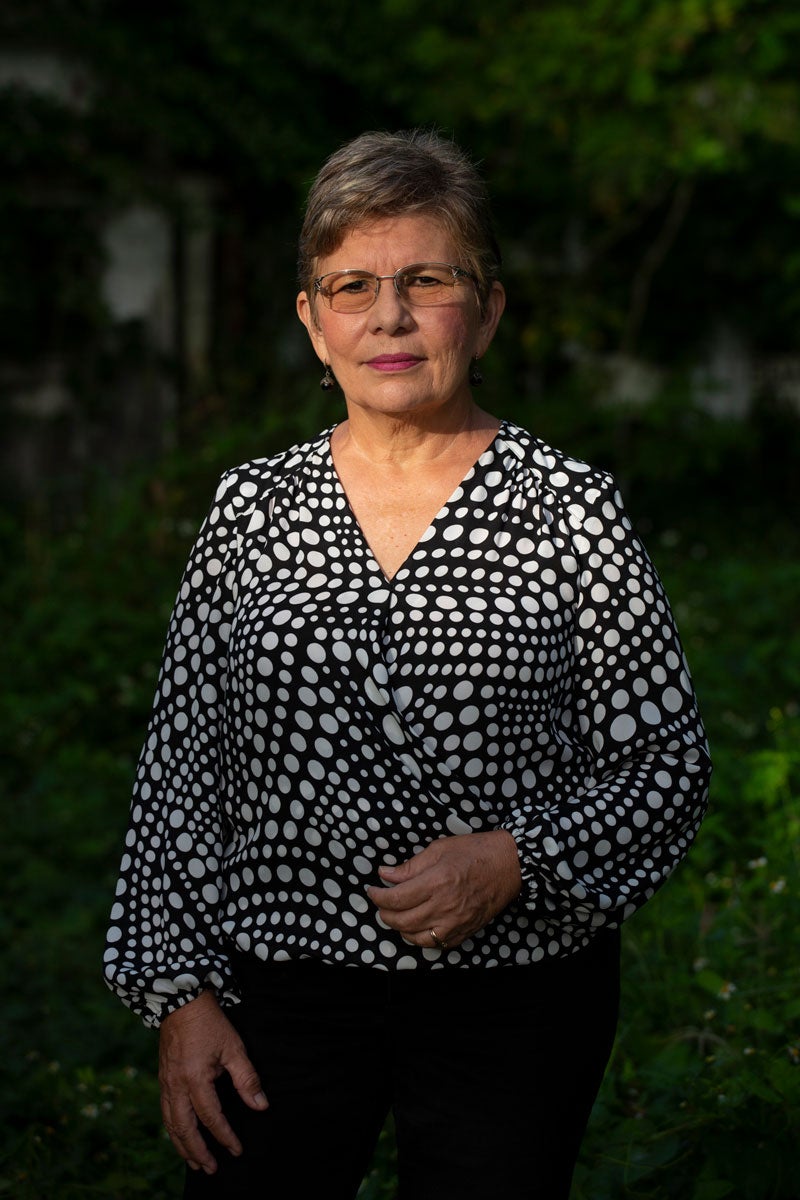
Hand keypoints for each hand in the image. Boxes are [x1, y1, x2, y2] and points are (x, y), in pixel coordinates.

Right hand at [159, 989, 267, 1174]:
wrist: (181, 1001)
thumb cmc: (210, 1023)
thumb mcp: (234, 1047)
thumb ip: (247, 1079)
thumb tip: (261, 1106)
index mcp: (195, 1079)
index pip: (211, 1117)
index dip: (224, 1136)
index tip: (236, 1150)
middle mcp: (176, 1086)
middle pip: (185, 1128)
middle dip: (198, 1152)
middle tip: (211, 1169)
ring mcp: (166, 1083)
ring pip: (170, 1124)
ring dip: (182, 1146)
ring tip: (195, 1163)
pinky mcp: (162, 1079)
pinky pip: (165, 1112)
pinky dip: (173, 1130)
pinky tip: (180, 1137)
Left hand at [365, 830, 521, 949]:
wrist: (509, 865)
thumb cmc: (475, 852)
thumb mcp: (440, 849)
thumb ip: (411, 866)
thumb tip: (385, 874)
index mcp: (437, 882)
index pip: (396, 899)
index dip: (378, 897)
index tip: (372, 890)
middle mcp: (444, 906)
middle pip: (402, 921)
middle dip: (384, 914)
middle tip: (381, 903)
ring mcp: (455, 923)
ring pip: (416, 937)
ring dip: (400, 928)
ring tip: (397, 915)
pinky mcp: (465, 931)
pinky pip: (436, 944)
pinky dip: (421, 938)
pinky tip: (417, 926)